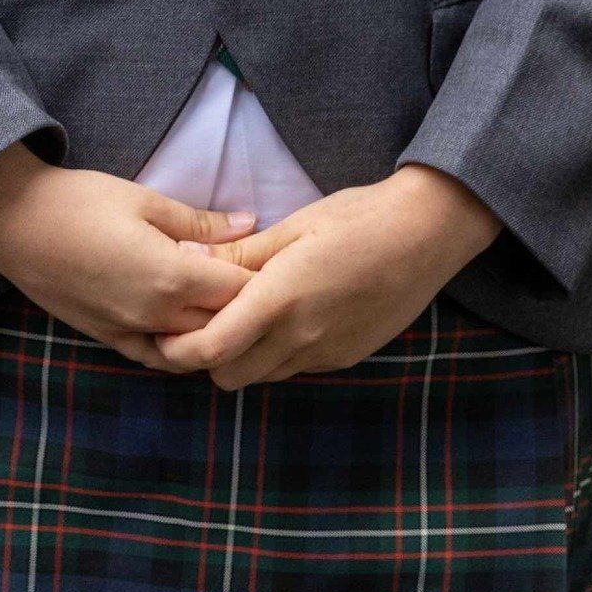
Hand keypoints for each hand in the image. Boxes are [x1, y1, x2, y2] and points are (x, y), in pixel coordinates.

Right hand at [0, 144, 257, 370]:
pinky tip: (189, 329)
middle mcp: (154, 317)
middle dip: (247, 308)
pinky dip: (179, 348)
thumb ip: (200, 222)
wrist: (14, 223)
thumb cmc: (80, 202)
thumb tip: (250, 223)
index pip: (238, 292)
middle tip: (266, 285)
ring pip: (191, 349)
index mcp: (170, 278)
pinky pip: (156, 356)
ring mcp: (129, 334)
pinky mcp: (107, 338)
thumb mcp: (146, 201)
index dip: (265, 280)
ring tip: (231, 306)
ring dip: (215, 332)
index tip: (281, 264)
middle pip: (221, 326)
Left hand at [152, 164, 500, 391]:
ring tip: (239, 316)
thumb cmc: (359, 216)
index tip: (163, 328)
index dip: (178, 348)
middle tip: (197, 319)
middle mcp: (302, 337)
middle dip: (204, 357)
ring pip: (260, 376)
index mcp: (283, 298)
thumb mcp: (294, 225)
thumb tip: (185, 259)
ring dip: (240, 356)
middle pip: (228, 375)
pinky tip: (282, 318)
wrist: (428, 233)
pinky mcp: (345, 358)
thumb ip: (240, 255)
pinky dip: (274, 353)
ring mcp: (326, 353)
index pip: (211, 348)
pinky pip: (293, 368)